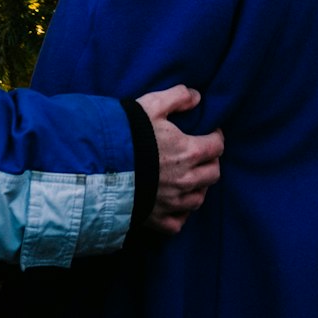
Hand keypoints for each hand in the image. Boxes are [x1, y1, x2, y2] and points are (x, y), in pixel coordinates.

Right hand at [136, 84, 222, 235]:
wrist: (100, 163)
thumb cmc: (128, 132)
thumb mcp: (152, 105)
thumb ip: (177, 97)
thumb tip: (197, 96)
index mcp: (189, 152)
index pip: (217, 147)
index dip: (216, 137)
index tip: (211, 132)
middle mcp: (186, 180)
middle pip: (213, 174)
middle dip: (211, 162)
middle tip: (201, 154)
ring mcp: (173, 202)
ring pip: (199, 198)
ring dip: (198, 187)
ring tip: (189, 177)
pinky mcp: (158, 218)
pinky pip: (179, 222)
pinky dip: (180, 213)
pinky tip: (175, 203)